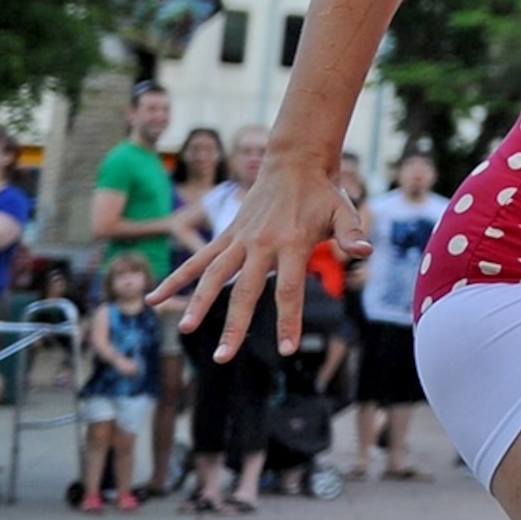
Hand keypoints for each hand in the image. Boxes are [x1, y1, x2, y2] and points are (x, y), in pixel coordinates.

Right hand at [150, 153, 368, 358]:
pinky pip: (198, 260)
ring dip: (198, 302)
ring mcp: (240, 240)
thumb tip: (365, 252)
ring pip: (214, 275)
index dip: (287, 321)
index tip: (287, 350)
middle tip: (223, 357)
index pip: (288, 290)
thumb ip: (351, 234)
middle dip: (234, 326)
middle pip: (245, 291)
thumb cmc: (323, 193)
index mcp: (292, 243)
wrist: (295, 162)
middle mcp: (262, 244)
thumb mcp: (344, 211)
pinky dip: (176, 278)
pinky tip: (155, 299)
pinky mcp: (227, 236)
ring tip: (183, 328)